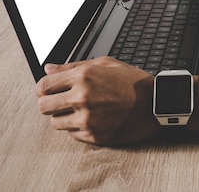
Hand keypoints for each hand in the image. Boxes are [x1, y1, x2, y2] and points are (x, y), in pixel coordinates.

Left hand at [35, 57, 160, 144]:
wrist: (155, 103)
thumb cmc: (133, 82)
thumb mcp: (105, 63)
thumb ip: (73, 65)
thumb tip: (49, 68)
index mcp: (84, 77)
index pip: (43, 86)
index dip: (43, 88)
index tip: (48, 90)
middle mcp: (82, 98)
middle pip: (43, 107)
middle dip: (49, 103)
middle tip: (61, 101)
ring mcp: (87, 119)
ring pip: (55, 123)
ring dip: (64, 117)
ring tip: (80, 109)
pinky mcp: (94, 135)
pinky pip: (72, 134)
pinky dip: (78, 128)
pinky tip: (92, 118)